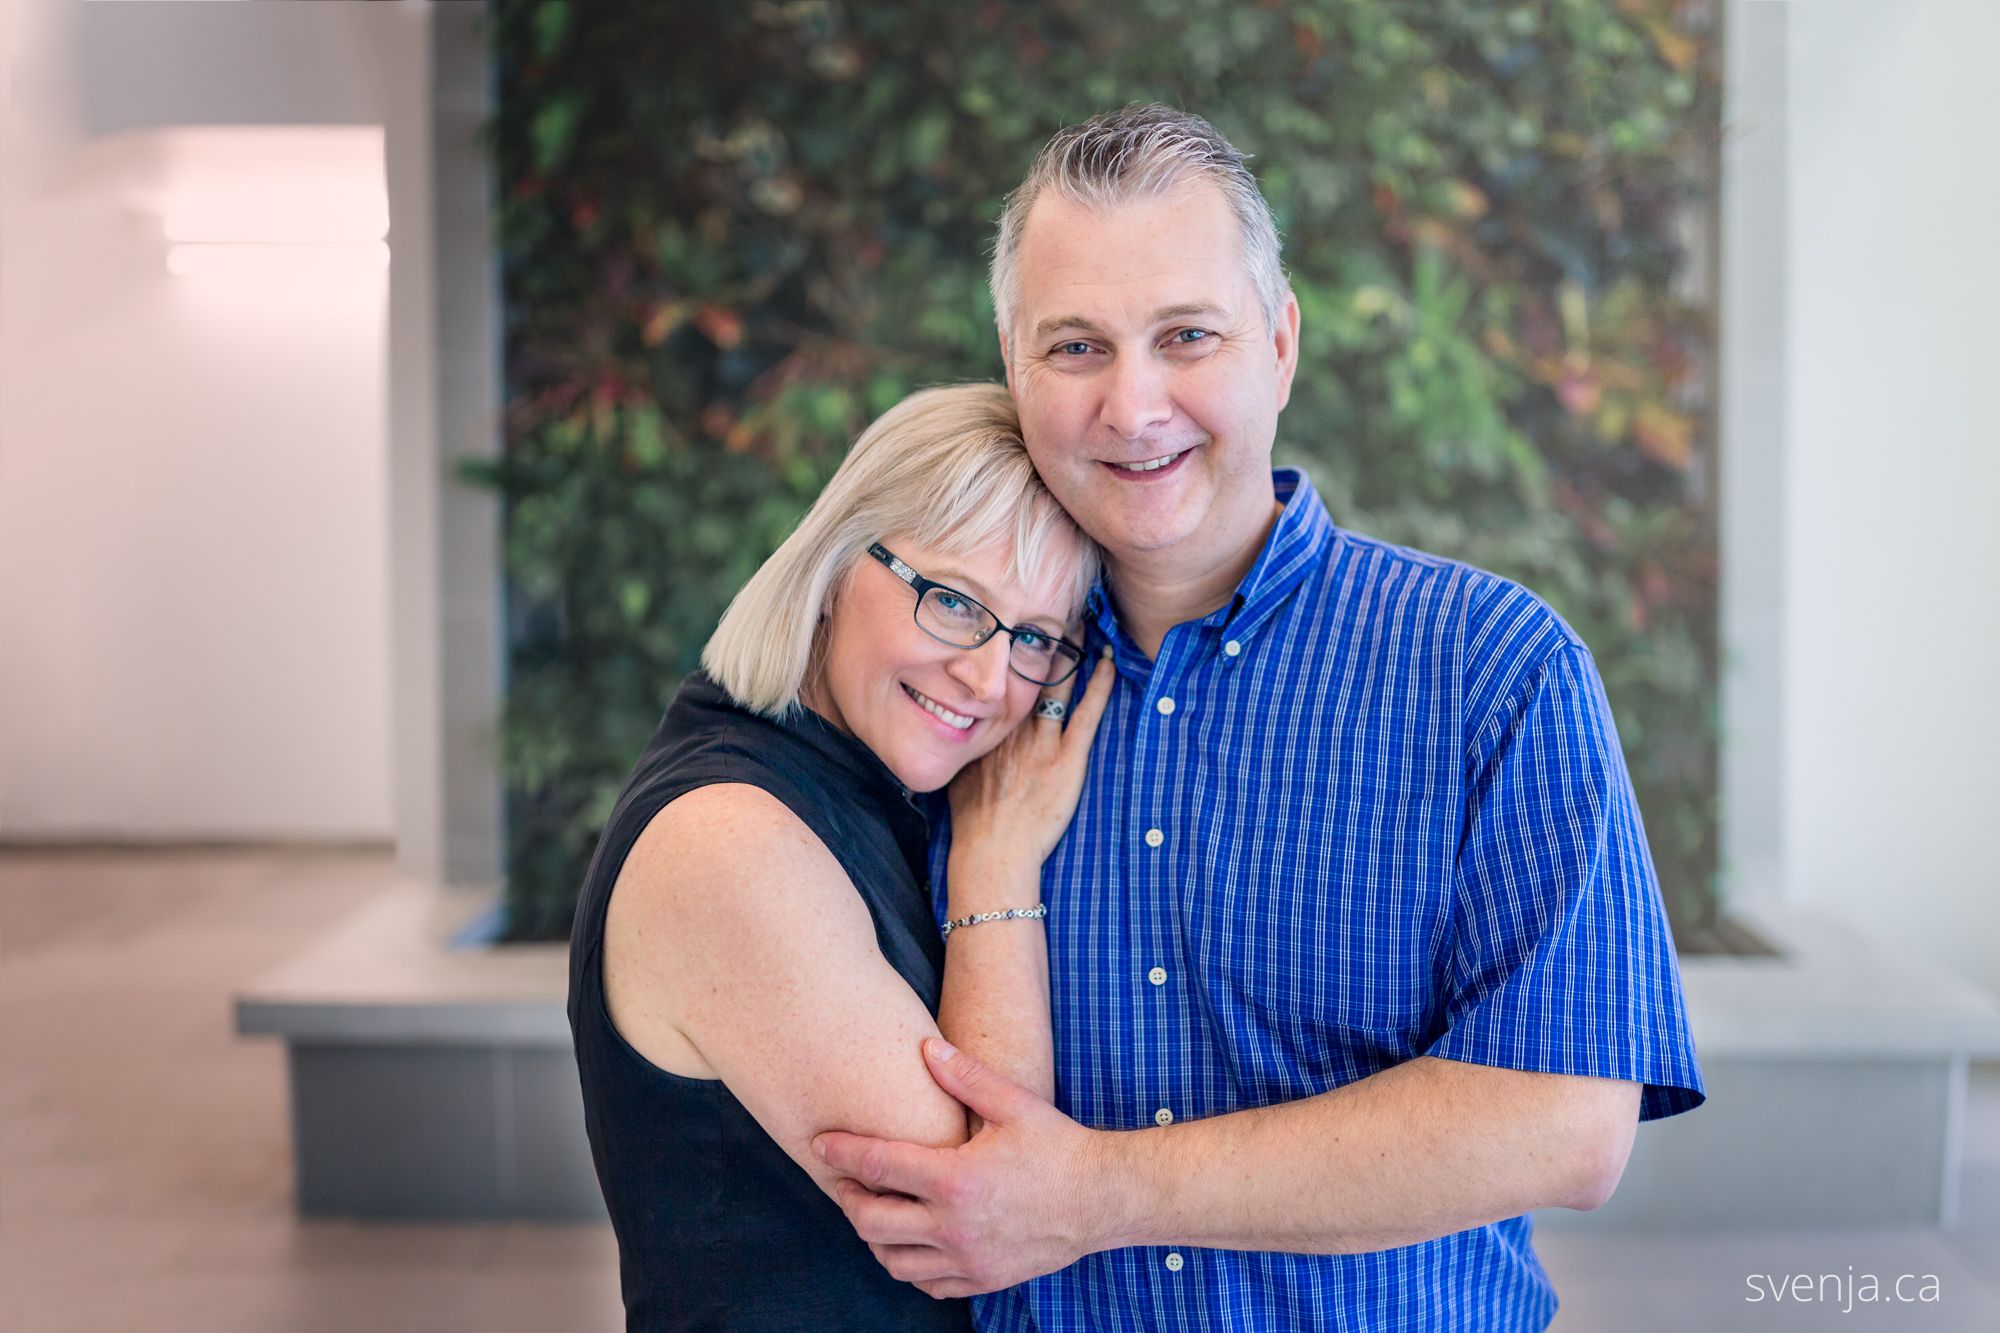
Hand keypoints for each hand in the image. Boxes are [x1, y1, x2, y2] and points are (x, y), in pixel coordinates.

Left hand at [813, 1037, 1117, 1298]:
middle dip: (848, 1197)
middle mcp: (953, 1226)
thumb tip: (925, 1047)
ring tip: (873, 1209)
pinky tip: (909, 1241)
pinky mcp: (981, 1280)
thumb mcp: (1014, 1103)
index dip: (841, 1151)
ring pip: (891, 1259)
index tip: (819, 1142)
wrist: (1102, 1200)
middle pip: (871, 1220)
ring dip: (873, 1235)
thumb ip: (964, 1076)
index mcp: (955, 1179)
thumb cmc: (1058, 1147)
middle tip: (844, 1179)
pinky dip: (906, 1265)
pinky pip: (925, 1283)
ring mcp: (966, 1259)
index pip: (877, 1165)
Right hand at [949, 643, 1114, 873]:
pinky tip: (1109, 662)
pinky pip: (1087, 713)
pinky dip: (1099, 685)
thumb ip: (959, 749)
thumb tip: (944, 732)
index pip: (1000, 677)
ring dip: (1072, 652)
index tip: (1019, 625)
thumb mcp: (955, 773)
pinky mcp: (1067, 758)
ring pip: (1058, 684)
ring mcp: (1041, 740)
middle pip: (1029, 670)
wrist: (992, 850)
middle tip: (1055, 609)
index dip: (1012, 649)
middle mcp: (1012, 725)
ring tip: (1082, 623)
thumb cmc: (973, 820)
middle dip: (1042, 638)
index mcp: (986, 726)